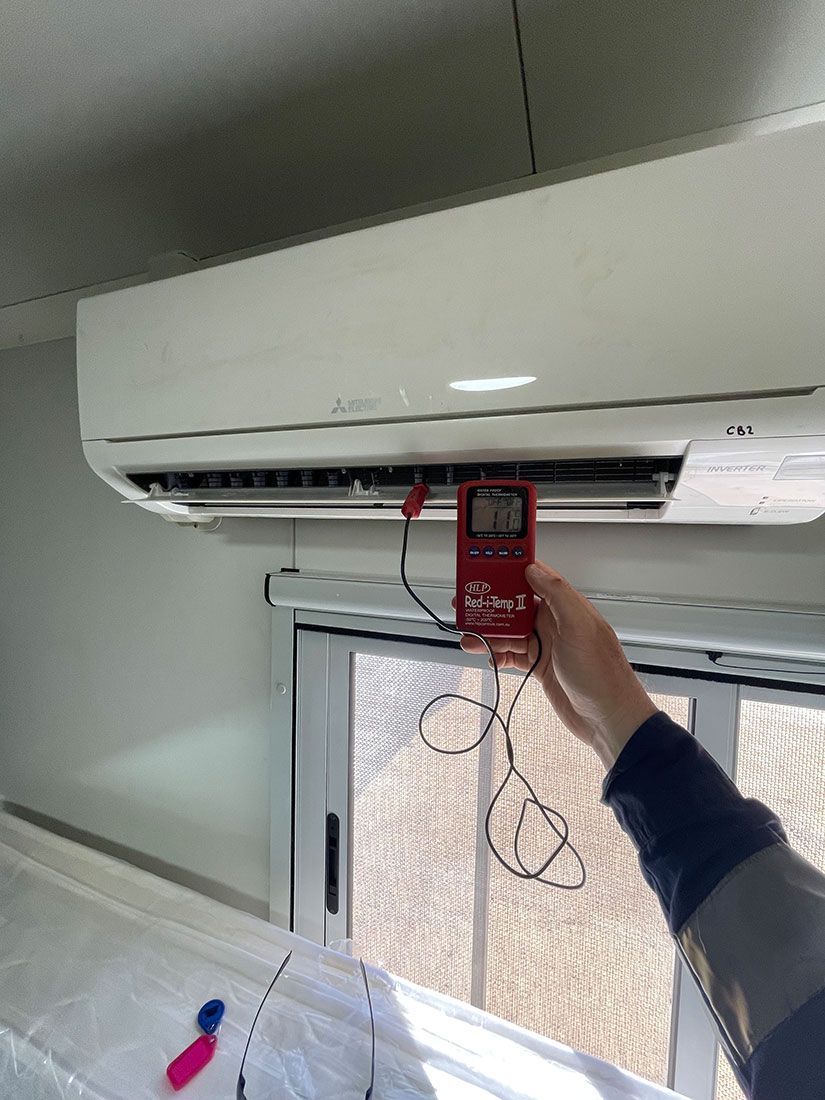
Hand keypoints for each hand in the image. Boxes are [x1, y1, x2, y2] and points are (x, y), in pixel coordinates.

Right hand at [459, 561, 656, 768]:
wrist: (608, 718)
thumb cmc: (602, 675)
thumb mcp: (580, 627)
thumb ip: (557, 594)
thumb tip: (534, 569)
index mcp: (566, 608)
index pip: (534, 579)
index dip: (511, 570)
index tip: (487, 565)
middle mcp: (556, 623)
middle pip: (516, 605)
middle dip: (491, 604)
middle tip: (468, 603)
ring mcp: (547, 645)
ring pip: (510, 631)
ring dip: (489, 633)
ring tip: (470, 635)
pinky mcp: (540, 666)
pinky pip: (512, 654)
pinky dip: (496, 653)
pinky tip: (485, 653)